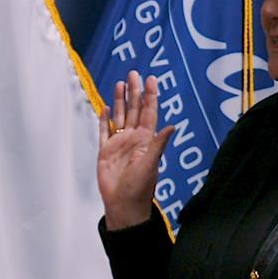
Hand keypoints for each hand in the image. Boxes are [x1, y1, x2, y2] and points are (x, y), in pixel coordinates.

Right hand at [97, 71, 173, 228]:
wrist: (122, 205)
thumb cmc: (139, 188)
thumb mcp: (151, 164)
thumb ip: (158, 144)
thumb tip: (172, 126)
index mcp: (146, 140)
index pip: (148, 113)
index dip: (150, 96)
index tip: (151, 79)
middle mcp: (133, 139)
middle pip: (133, 110)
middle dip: (134, 92)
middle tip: (134, 73)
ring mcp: (118, 144)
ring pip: (119, 117)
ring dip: (120, 101)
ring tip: (120, 83)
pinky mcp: (105, 151)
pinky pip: (104, 131)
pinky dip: (104, 119)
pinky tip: (105, 107)